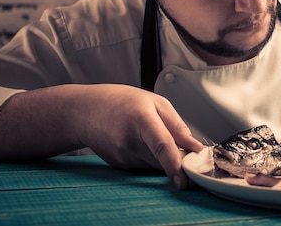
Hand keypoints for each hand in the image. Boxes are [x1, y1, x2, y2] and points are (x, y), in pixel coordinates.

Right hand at [75, 84, 204, 187]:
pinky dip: (152, 158)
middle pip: (163, 160)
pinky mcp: (121, 167)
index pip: (161, 146)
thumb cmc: (120, 102)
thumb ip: (177, 125)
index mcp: (141, 119)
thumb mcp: (155, 102)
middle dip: (179, 159)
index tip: (185, 178)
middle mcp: (129, 142)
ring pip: (156, 166)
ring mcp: (123, 157)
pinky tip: (141, 142)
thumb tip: (195, 147)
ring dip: (164, 158)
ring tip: (153, 135)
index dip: (175, 164)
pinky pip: (146, 167)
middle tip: (184, 147)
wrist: (85, 112)